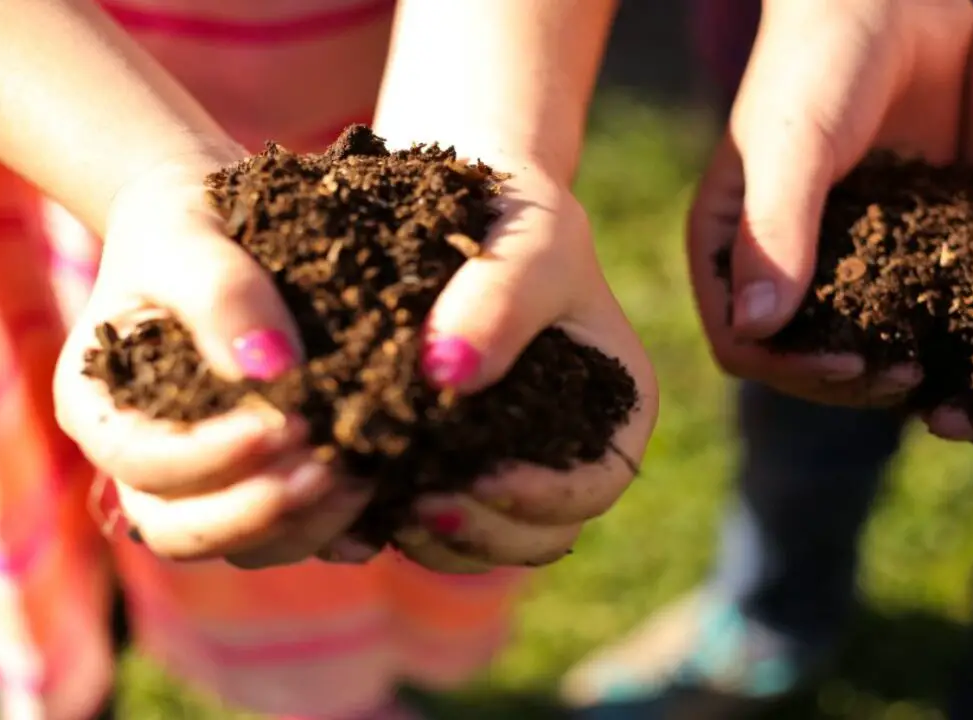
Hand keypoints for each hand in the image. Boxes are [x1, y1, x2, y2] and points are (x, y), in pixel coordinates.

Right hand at [54, 156, 371, 565]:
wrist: (216, 226)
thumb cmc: (186, 223)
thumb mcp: (190, 237)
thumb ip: (221, 295)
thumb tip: (273, 373)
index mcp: (100, 408)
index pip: (141, 462)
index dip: (208, 458)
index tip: (283, 425)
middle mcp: (143, 462)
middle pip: (180, 531)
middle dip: (256, 512)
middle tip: (329, 471)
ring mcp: (204, 483)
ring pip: (241, 545)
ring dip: (303, 525)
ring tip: (365, 476)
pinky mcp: (262, 484)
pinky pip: (293, 533)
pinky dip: (337, 531)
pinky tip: (388, 504)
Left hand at [388, 162, 657, 572]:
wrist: (462, 202)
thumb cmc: (517, 213)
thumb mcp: (532, 239)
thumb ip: (503, 298)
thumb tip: (447, 375)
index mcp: (615, 405)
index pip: (596, 483)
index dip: (545, 498)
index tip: (480, 479)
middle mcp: (566, 447)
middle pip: (541, 533)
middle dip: (484, 533)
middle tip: (418, 507)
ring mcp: (507, 462)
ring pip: (485, 541)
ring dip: (440, 542)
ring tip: (387, 509)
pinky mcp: (447, 462)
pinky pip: (430, 520)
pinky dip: (397, 524)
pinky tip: (358, 504)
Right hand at [686, 0, 972, 406]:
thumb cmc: (820, 58)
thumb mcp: (794, 143)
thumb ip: (773, 230)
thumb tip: (755, 328)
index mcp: (727, 245)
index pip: (741, 340)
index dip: (789, 367)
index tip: (851, 361)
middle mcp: (773, 260)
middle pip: (794, 356)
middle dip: (843, 378)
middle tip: (906, 377)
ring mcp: (830, 255)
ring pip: (847, 341)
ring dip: (885, 365)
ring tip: (935, 367)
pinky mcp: (885, 240)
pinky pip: (896, 304)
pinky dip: (923, 329)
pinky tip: (966, 330)